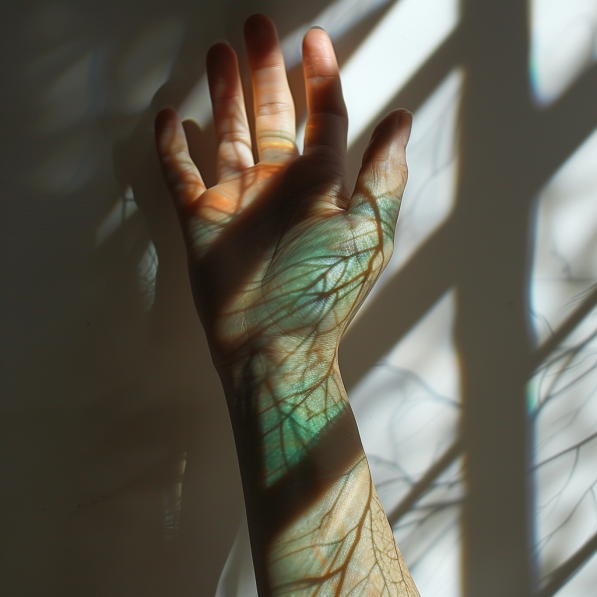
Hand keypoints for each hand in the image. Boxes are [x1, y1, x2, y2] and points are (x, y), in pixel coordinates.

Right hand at [155, 14, 411, 370]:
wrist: (275, 342)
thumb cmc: (324, 288)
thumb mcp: (367, 227)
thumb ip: (381, 172)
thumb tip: (401, 119)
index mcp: (320, 182)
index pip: (322, 117)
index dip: (321, 77)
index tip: (315, 40)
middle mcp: (279, 184)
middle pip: (272, 114)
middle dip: (265, 70)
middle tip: (257, 26)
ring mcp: (239, 200)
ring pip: (228, 134)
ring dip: (223, 95)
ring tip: (218, 52)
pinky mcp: (201, 220)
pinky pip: (182, 175)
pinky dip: (172, 149)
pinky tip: (168, 118)